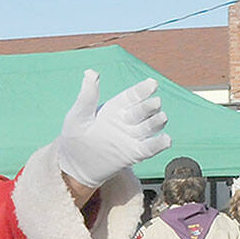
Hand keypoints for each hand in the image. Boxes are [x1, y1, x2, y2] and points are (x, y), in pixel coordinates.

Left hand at [57, 71, 170, 188]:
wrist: (74, 166)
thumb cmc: (75, 137)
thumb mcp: (78, 116)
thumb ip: (87, 97)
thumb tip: (90, 72)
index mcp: (117, 107)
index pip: (135, 95)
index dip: (144, 89)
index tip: (152, 84)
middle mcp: (128, 119)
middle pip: (146, 109)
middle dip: (151, 106)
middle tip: (153, 104)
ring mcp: (133, 136)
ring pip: (153, 125)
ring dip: (158, 121)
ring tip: (160, 118)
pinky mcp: (135, 154)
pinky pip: (152, 147)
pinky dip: (160, 143)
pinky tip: (165, 140)